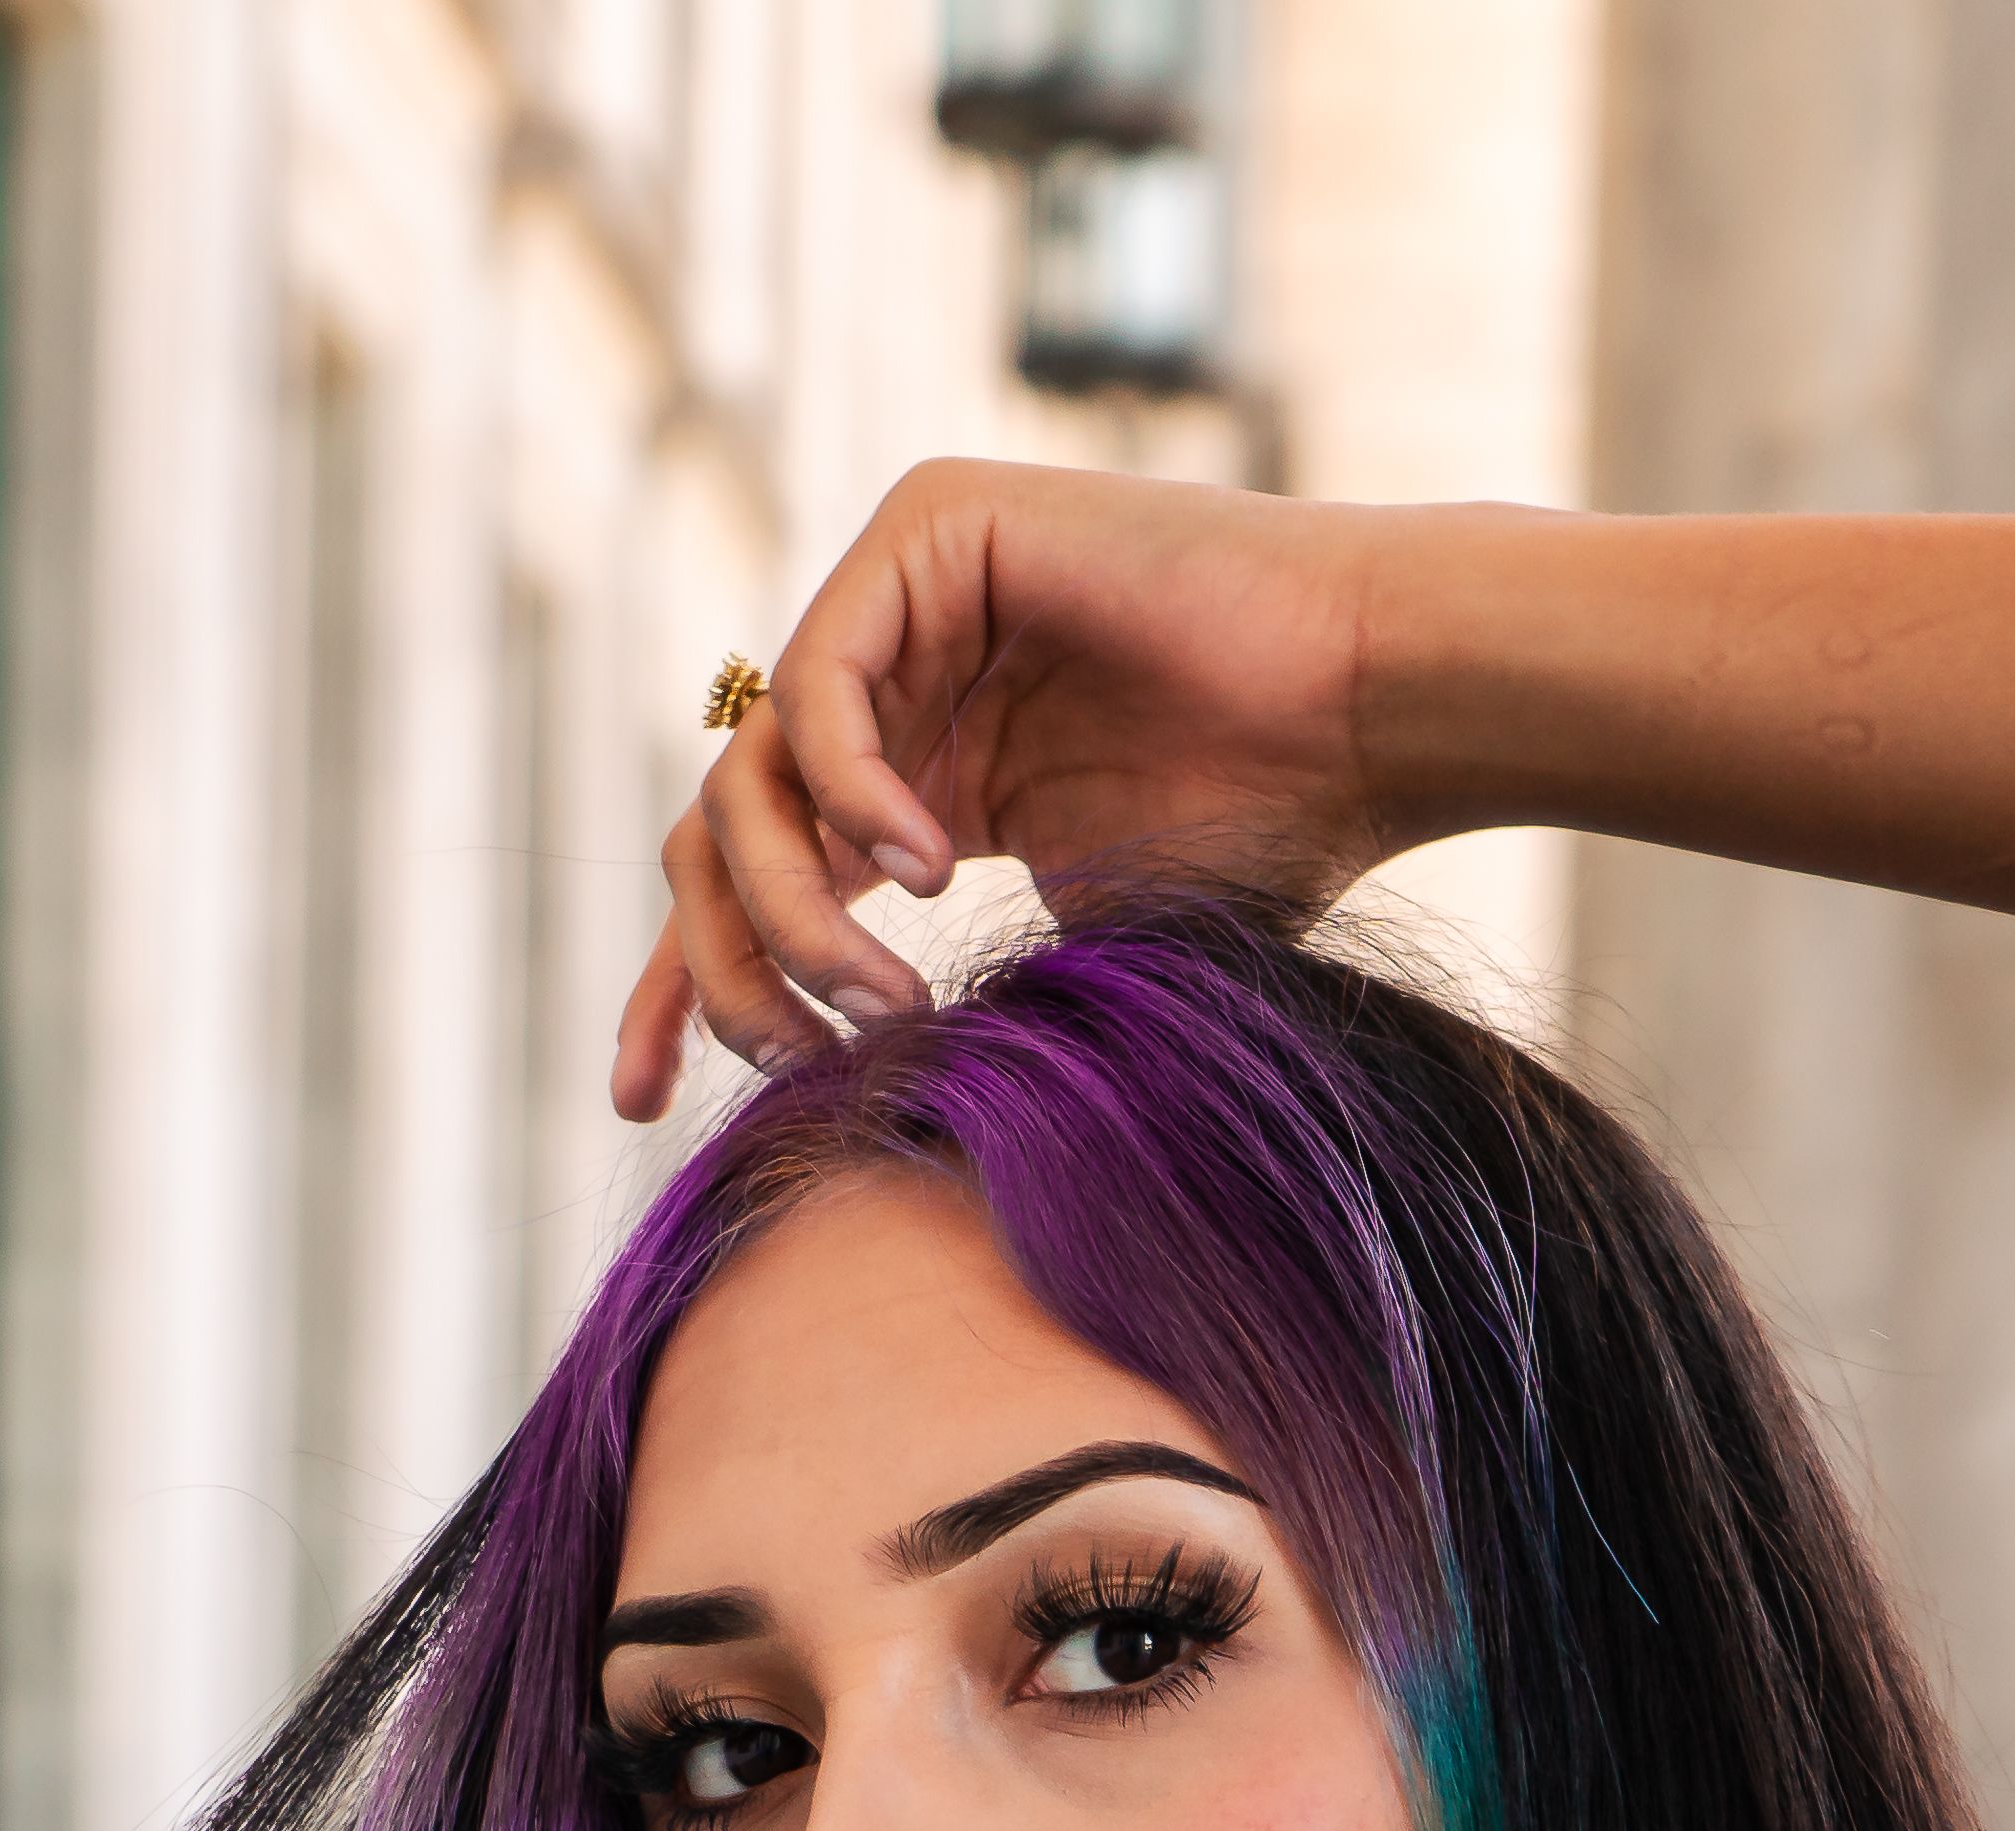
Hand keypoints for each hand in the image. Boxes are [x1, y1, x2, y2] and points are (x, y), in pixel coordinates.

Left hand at [618, 462, 1411, 1117]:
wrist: (1376, 721)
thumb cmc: (1272, 844)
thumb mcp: (1070, 957)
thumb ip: (942, 996)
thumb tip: (840, 1118)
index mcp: (913, 787)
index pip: (750, 881)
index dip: (681, 986)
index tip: (638, 1104)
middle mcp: (894, 690)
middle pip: (718, 830)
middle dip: (722, 964)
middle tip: (785, 1060)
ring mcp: (906, 599)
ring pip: (747, 772)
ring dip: (790, 906)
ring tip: (880, 993)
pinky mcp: (931, 528)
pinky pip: (815, 687)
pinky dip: (847, 796)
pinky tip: (926, 871)